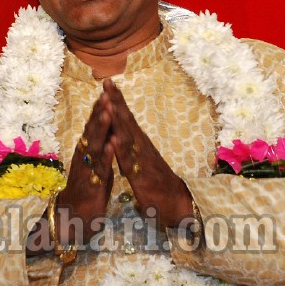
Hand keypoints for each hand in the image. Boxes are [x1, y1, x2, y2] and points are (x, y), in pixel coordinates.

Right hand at [52, 89, 114, 245]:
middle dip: (99, 112)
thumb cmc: (87, 189)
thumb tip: (106, 132)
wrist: (73, 217)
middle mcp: (84, 157)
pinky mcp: (92, 184)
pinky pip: (100, 167)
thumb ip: (100, 149)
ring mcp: (87, 169)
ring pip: (94, 145)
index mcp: (88, 151)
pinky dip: (105, 155)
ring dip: (101, 128)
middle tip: (106, 93)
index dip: (100, 109)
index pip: (94, 127)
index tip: (108, 92)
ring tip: (107, 111)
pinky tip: (110, 144)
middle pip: (92, 130)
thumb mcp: (96, 165)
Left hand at [101, 78, 193, 227]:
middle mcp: (142, 148)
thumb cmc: (157, 183)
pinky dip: (122, 151)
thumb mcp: (142, 162)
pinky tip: (114, 139)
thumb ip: (134, 148)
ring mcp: (143, 161)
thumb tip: (124, 134)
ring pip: (128, 137)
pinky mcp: (141, 177)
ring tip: (109, 103)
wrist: (176, 204)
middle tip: (108, 82)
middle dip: (117, 102)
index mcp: (140, 144)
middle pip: (127, 121)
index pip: (126, 119)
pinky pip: (130, 162)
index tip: (108, 84)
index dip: (117, 101)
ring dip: (118, 120)